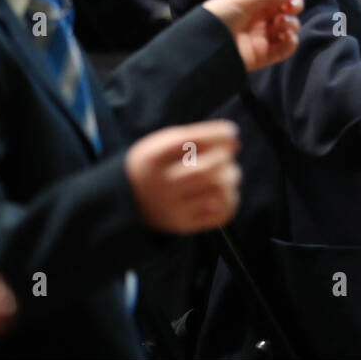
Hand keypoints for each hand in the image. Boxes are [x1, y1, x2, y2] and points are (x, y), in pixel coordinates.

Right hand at [126, 120, 241, 232]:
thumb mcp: (161, 143)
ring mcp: (172, 209)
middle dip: (225, 159)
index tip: (231, 133)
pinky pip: (222, 213)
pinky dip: (231, 199)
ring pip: (218, 191)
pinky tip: (223, 192)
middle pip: (206, 171)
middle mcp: (160, 187)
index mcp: (151, 159)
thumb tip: (233, 138)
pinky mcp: (183, 226)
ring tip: (227, 174)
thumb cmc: (155, 165)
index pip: (189, 143)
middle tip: (225, 157)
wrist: (128, 200)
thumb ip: (195, 137)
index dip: (216, 136)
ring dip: (231, 178)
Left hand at [202, 0, 301, 71]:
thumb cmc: (222, 14)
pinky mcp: (264, 53)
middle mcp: (260, 15)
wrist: (208, 43)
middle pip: (287, 6)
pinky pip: (285, 48)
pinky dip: (291, 43)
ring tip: (284, 24)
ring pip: (289, 26)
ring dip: (292, 24)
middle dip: (295, 5)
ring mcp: (263, 34)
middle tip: (292, 8)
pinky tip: (288, 38)